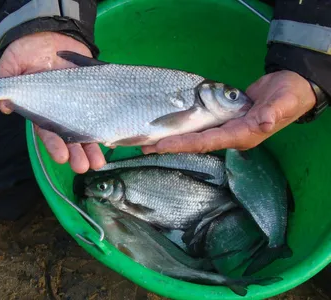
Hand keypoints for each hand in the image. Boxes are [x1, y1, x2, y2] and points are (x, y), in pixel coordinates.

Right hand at [0, 32, 105, 172]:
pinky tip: (113, 139)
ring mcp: (81, 105)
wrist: (53, 34)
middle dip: (76, 154)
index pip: (47, 132)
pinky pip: (103, 113)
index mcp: (43, 110)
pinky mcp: (96, 97)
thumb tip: (4, 106)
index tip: (62, 157)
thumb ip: (7, 80)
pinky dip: (108, 126)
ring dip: (93, 148)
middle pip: (70, 138)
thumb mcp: (13, 62)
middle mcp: (62, 112)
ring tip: (98, 163)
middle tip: (83, 167)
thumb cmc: (29, 50)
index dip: (54, 145)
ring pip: (87, 131)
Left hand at [142, 70, 315, 153]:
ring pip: (194, 136)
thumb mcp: (284, 101)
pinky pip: (199, 126)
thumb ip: (273, 111)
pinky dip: (182, 128)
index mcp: (241, 134)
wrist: (290, 89)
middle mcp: (230, 135)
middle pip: (195, 143)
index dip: (184, 144)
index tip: (161, 146)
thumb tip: (263, 121)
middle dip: (170, 145)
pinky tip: (168, 127)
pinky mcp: (222, 120)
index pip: (207, 142)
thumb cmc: (289, 95)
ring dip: (172, 139)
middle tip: (144, 147)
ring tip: (148, 141)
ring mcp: (225, 128)